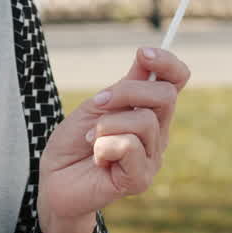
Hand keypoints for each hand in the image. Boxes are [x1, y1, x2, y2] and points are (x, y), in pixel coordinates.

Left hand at [37, 46, 189, 232]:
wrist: (55, 178)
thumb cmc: (75, 142)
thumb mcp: (97, 106)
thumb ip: (124, 87)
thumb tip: (146, 56)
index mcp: (149, 111)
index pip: (176, 80)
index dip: (168, 63)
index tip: (143, 54)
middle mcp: (157, 134)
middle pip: (165, 95)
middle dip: (125, 92)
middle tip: (97, 103)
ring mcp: (152, 157)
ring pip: (144, 121)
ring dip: (106, 125)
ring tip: (91, 140)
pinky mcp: (141, 179)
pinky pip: (130, 146)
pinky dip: (104, 146)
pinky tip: (97, 160)